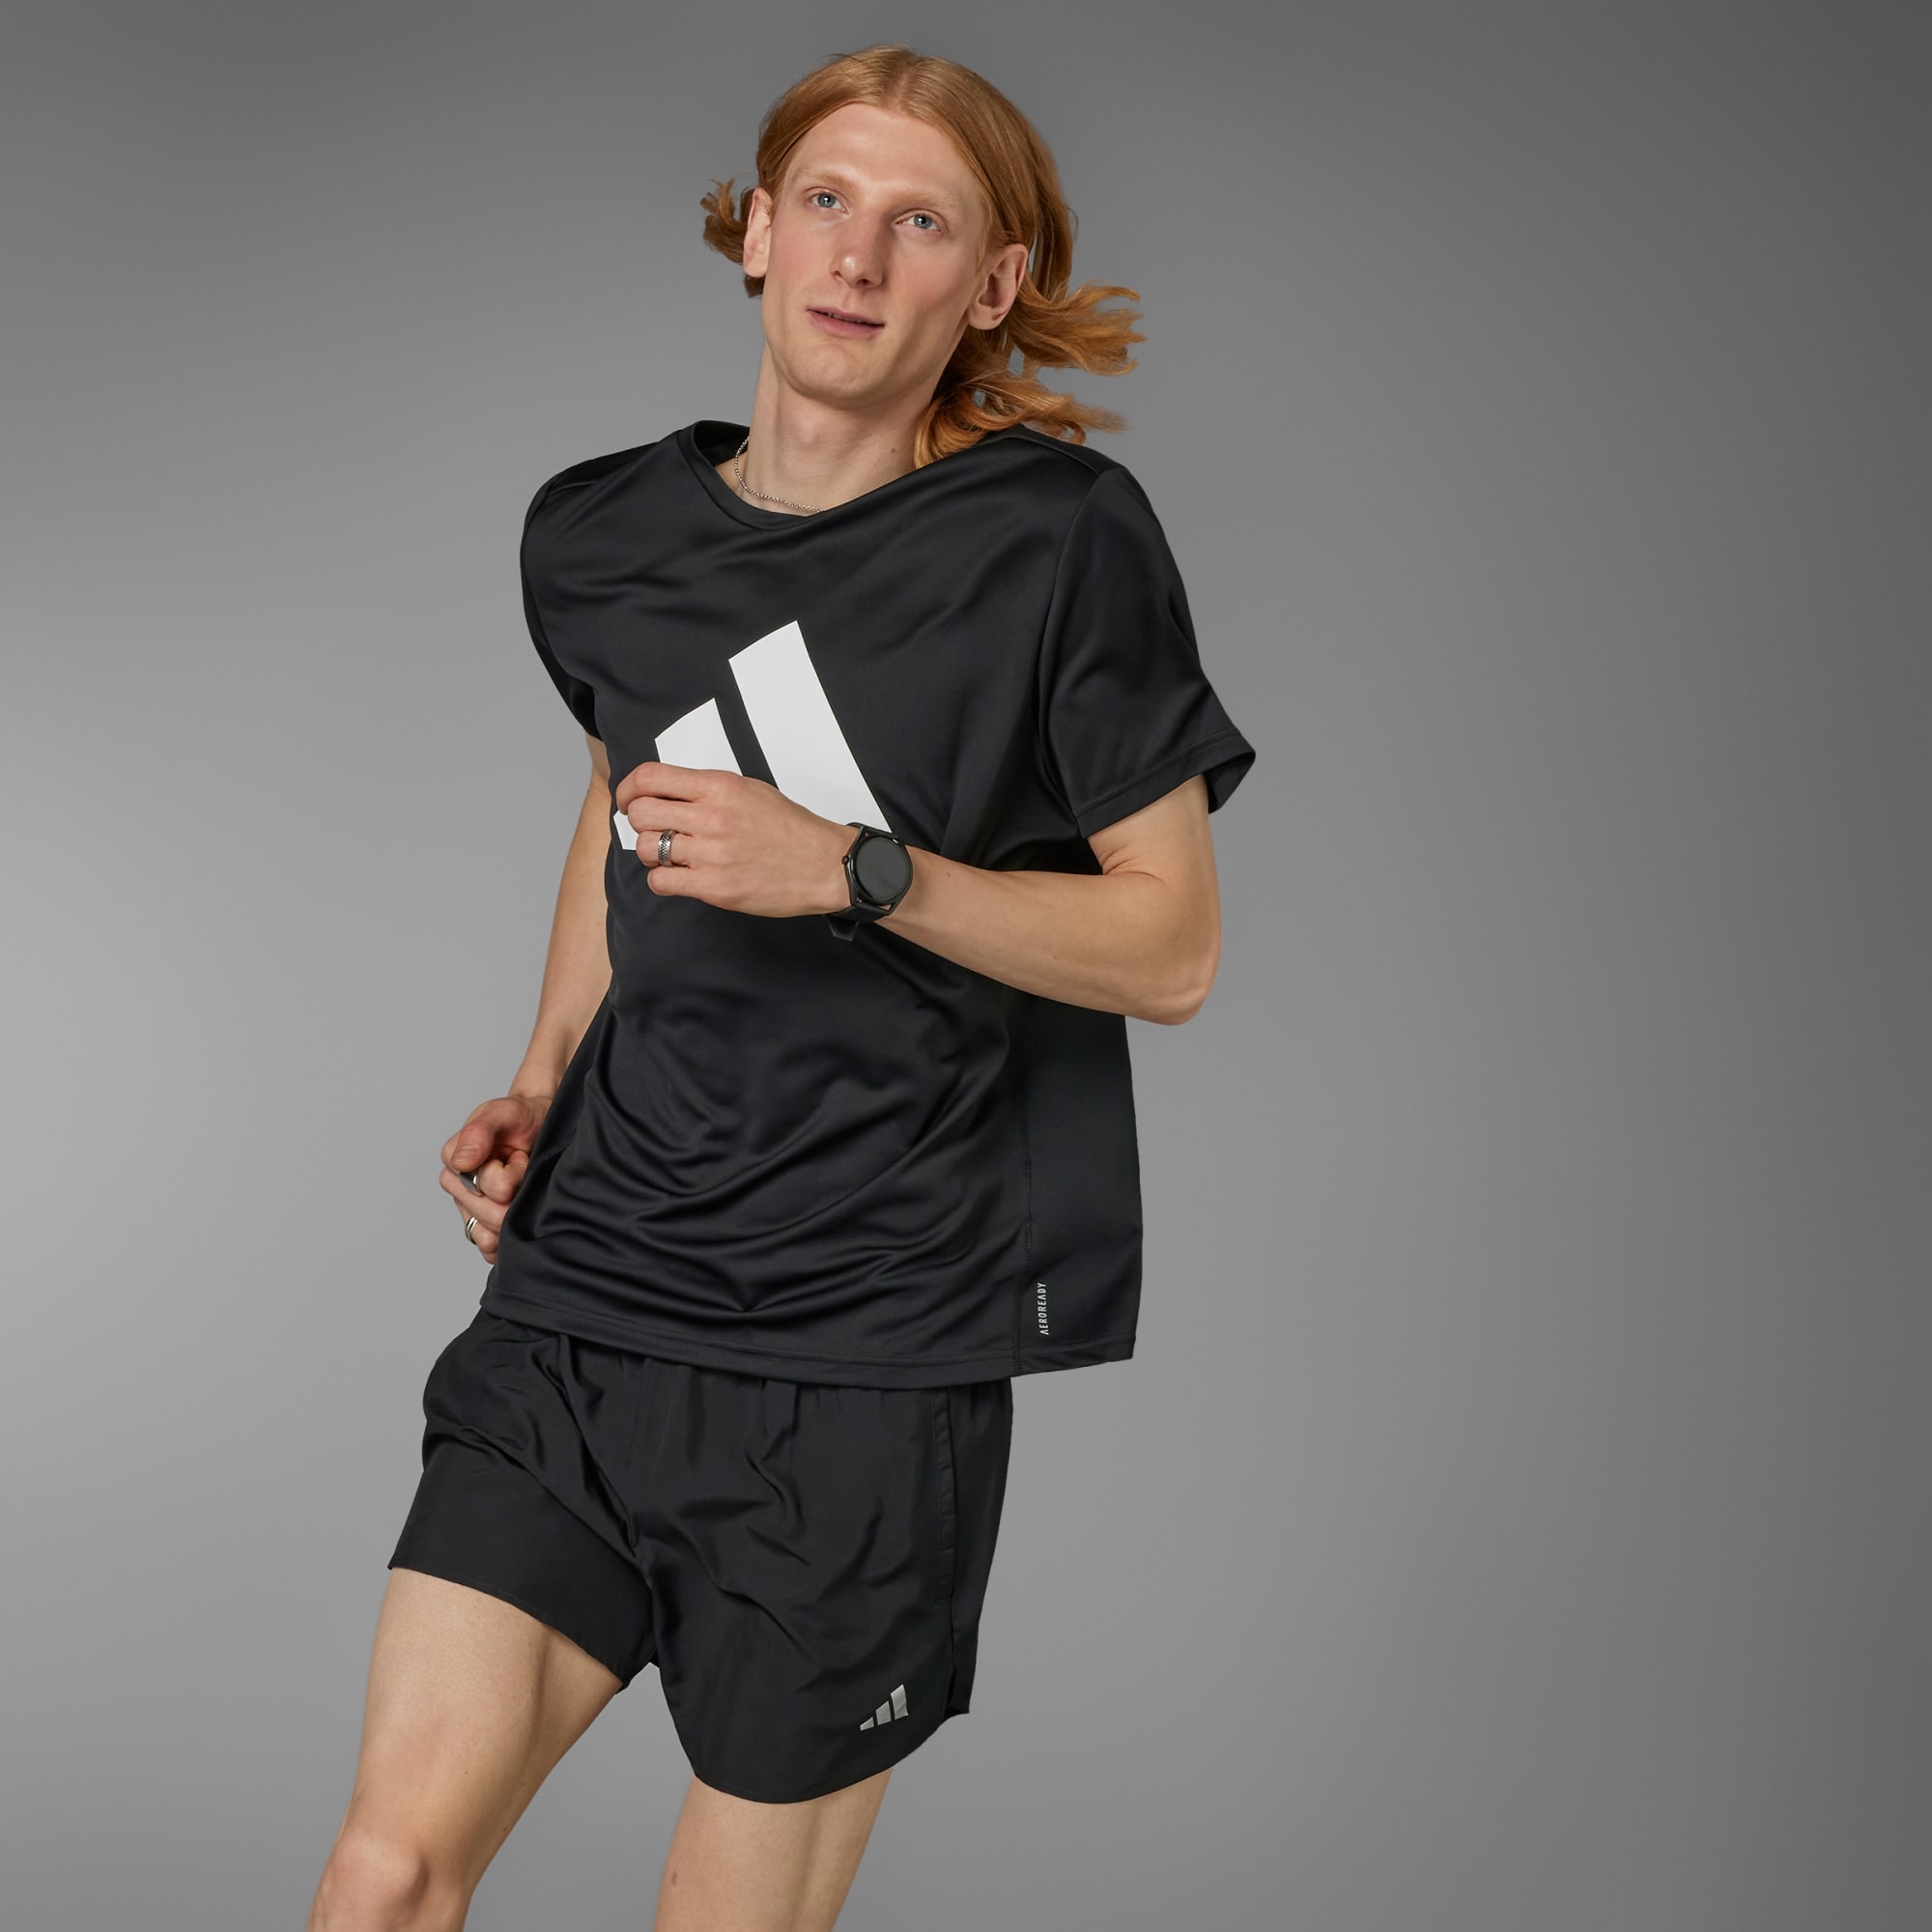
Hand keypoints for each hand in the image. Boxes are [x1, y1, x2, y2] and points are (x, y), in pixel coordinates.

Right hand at [438, 1093, 548, 1261]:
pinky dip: (507, 1241)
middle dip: (519, 1194)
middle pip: (494, 1215)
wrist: (538, 1124)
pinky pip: (489, 1249)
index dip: (515, 1173)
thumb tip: (461, 1162)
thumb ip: (480, 1132)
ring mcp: (469, 1209)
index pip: (491, 1188)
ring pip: (489, 1236)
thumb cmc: (519, 1118)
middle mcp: (457, 1187)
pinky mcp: (482, 1227)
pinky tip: (519, 1217)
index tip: (519, 1155)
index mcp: (454, 1161)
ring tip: (522, 1189)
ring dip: (515, 1217)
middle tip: (525, 1169)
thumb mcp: (503, 1113)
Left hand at [613, 762, 854, 917]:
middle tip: (651, 829)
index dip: (628, 789)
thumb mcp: (749, 790)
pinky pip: (661, 881)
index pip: (649, 777)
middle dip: (638, 822)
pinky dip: (662, 880)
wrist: (824, 865)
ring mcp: (712, 854)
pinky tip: (679, 876)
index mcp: (719, 787)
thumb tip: (665, 793)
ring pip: (646, 848)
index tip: (629, 800)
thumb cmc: (790, 828)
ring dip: (651, 852)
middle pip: (640, 813)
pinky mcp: (715, 887)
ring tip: (671, 855)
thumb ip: (706, 789)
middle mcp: (712, 817)